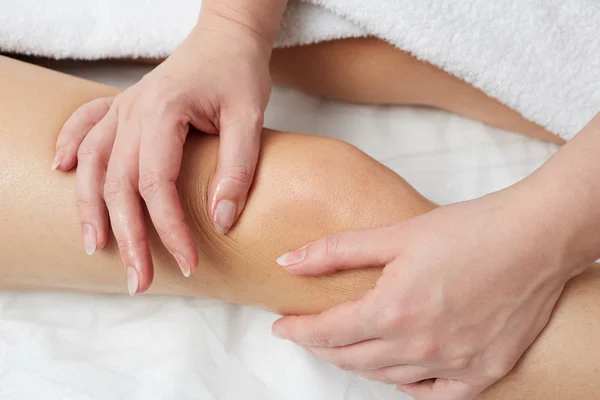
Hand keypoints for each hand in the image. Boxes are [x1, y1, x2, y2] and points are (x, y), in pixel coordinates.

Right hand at [53, 16, 270, 294]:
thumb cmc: (238, 73)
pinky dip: (72, 147)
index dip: (170, 229)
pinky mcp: (123, 106)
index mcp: (163, 112)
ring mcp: (123, 107)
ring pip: (94, 163)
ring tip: (95, 246)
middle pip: (118, 184)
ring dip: (90, 207)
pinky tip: (63, 170)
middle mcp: (133, 110)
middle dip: (128, 237)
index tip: (187, 263)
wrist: (226, 38)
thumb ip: (237, 168)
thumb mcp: (249, 118)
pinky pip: (86, 126)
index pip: (156, 184)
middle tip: (138, 281)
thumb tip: (222, 221)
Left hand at [272, 186, 580, 398]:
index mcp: (392, 311)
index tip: (281, 327)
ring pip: (386, 377)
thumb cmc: (467, 230)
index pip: (327, 332)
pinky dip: (408, 385)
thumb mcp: (394, 234)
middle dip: (322, 347)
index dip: (298, 330)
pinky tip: (398, 372)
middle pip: (352, 358)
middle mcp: (418, 346)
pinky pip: (433, 394)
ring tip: (345, 348)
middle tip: (309, 334)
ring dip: (358, 363)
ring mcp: (452, 364)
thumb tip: (288, 261)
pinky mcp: (483, 371)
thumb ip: (335, 251)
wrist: (535, 239)